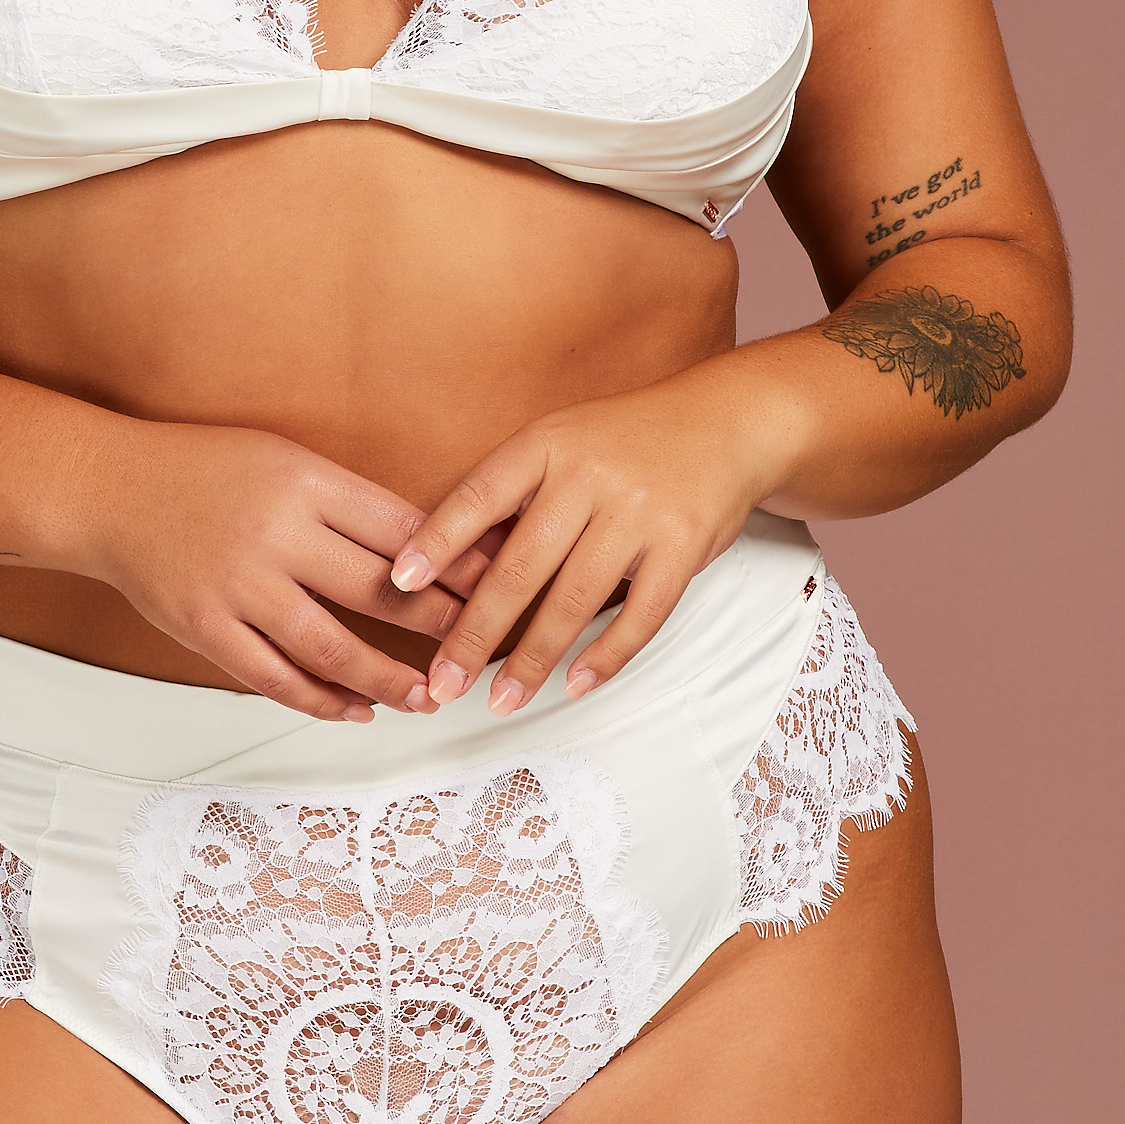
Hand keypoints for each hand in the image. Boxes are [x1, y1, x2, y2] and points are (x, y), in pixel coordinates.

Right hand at [85, 421, 492, 721]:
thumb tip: (431, 548)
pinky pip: (274, 677)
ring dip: (387, 681)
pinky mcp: (204, 628)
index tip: (497, 587)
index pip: (401, 529)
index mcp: (304, 482)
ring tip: (427, 698)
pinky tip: (356, 711)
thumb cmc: (205, 471)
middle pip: (377, 590)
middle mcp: (275, 534)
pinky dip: (321, 700)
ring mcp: (237, 586)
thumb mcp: (284, 461)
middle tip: (480, 649)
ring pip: (331, 647)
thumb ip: (348, 504)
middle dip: (440, 626)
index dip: (455, 564)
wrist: (108, 492)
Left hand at [387, 357, 802, 712]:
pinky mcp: (683, 546)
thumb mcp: (560, 444)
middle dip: (475, 632)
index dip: (437, 540)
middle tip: (442, 682)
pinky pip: (641, 614)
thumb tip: (447, 567)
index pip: (479, 496)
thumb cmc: (623, 443)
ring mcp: (639, 512)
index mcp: (546, 445)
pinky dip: (605, 655)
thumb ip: (512, 496)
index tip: (400, 583)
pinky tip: (573, 685)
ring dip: (533, 660)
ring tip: (500, 701)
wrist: (724, 422)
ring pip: (574, 600)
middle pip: (519, 566)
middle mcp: (589, 476)